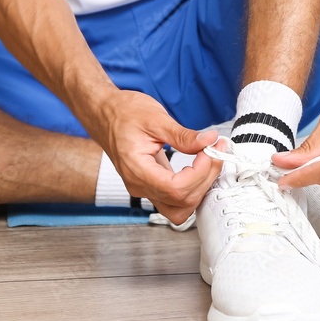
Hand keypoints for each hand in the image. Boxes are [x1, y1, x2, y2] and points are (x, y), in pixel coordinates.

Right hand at [97, 90, 222, 223]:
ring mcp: (145, 188)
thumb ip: (183, 135)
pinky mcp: (151, 185)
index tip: (209, 150)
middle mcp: (139, 185)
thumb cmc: (123, 113)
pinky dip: (193, 188)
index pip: (175, 188)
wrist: (104, 114)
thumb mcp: (155, 118)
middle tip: (216, 150)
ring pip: (180, 207)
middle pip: (182, 200)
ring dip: (201, 188)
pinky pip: (176, 199)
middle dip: (206, 176)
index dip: (199, 173)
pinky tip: (201, 167)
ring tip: (210, 161)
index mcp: (137, 170)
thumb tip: (209, 140)